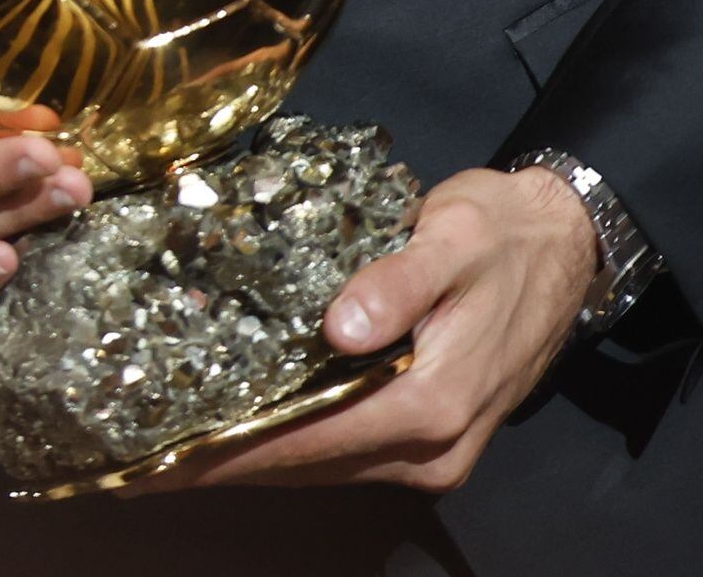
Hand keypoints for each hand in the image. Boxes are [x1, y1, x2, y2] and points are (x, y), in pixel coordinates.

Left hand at [127, 163, 598, 494]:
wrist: (564, 246)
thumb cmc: (502, 234)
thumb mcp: (452, 237)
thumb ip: (396, 283)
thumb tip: (340, 329)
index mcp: (432, 405)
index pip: (309, 439)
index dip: (228, 452)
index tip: (158, 457)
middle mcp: (432, 448)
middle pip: (306, 465)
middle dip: (221, 464)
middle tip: (138, 455)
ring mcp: (434, 453)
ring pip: (322, 466)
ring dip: (250, 458)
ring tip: (170, 444)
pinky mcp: (432, 440)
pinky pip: (345, 452)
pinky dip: (291, 444)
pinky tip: (242, 426)